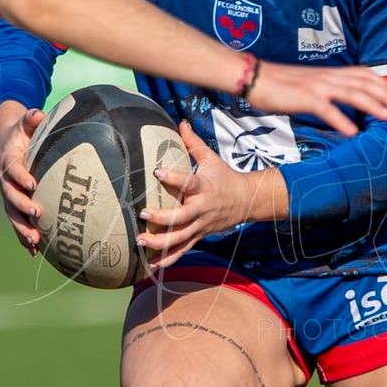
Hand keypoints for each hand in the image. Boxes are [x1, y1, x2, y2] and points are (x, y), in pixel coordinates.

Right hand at [0, 102, 45, 253]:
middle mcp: (4, 180)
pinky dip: (24, 238)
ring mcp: (7, 195)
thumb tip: (38, 113)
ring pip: (12, 215)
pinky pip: (17, 223)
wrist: (8, 140)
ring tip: (34, 242)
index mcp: (8, 160)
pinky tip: (35, 252)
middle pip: (10, 196)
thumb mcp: (26, 121)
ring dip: (21, 229)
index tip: (32, 184)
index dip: (20, 176)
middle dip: (22, 206)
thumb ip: (31, 118)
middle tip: (36, 214)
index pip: (12, 169)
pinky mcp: (13, 205)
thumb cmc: (23, 131)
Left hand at [137, 122, 287, 272]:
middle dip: (162, 218)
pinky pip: (183, 250)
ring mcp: (201, 226)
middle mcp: (202, 209)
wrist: (247, 201)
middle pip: (182, 217)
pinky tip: (151, 265)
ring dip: (160, 243)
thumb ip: (193, 143)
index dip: (174, 178)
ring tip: (140, 241)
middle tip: (143, 214)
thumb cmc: (224, 178)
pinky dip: (168, 259)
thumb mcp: (212, 159)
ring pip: (180, 238)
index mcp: (205, 188)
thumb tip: (180, 121)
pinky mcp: (199, 236)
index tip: (157, 172)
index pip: (190, 182)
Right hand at [247, 61, 386, 135]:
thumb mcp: (309, 83)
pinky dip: (342, 120)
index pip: (363, 74)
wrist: (255, 77)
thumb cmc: (280, 84)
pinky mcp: (305, 98)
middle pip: (364, 83)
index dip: (382, 83)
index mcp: (329, 73)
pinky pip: (328, 110)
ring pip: (352, 94)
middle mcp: (327, 77)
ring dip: (373, 105)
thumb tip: (341, 102)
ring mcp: (317, 86)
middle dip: (386, 95)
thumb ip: (327, 90)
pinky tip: (353, 132)